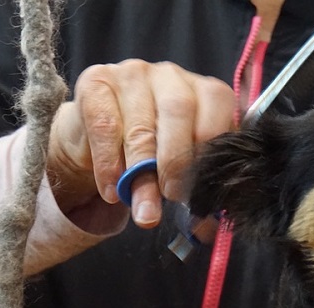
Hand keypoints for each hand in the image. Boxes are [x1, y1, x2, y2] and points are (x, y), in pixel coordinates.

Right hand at [47, 60, 235, 227]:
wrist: (97, 138)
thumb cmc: (151, 151)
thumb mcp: (181, 166)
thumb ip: (197, 187)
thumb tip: (205, 228)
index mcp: (204, 90)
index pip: (217, 110)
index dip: (208, 152)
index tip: (198, 190)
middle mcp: (171, 74)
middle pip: (179, 113)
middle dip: (176, 162)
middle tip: (172, 197)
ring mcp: (132, 73)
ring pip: (140, 126)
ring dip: (141, 177)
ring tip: (143, 211)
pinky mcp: (96, 80)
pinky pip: (105, 126)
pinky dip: (109, 165)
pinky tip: (111, 190)